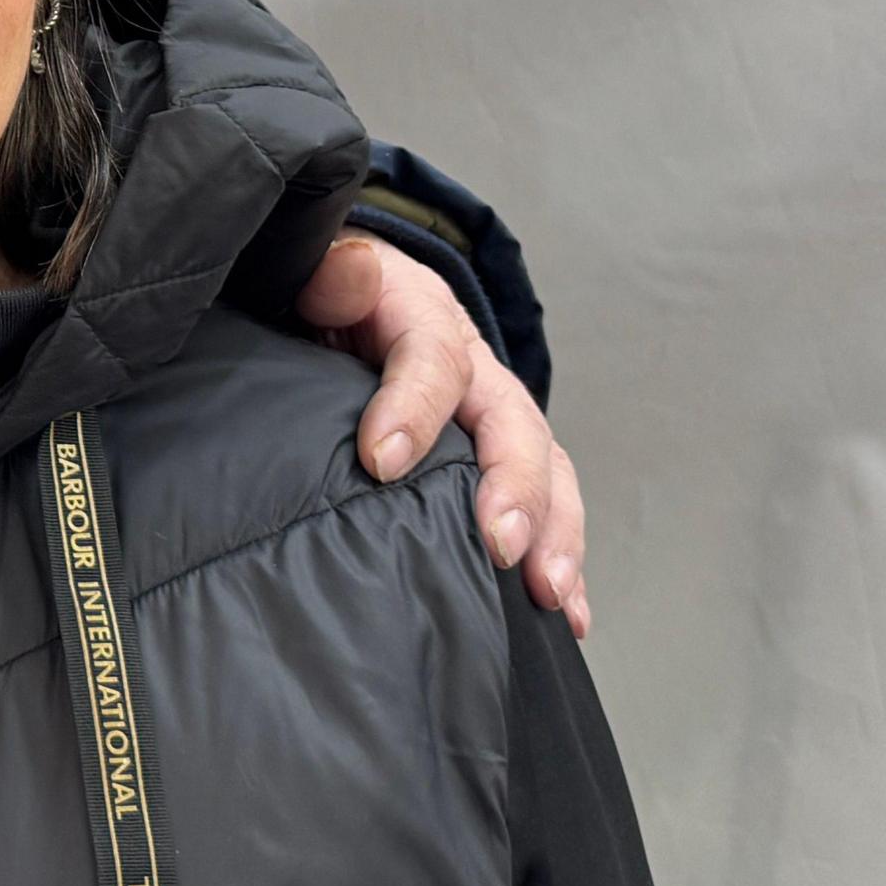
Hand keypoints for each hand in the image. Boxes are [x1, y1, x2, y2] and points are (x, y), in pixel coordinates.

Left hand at [294, 233, 592, 637]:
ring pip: (545, 468)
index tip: (382, 462)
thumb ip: (328, 275)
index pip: (430, 356)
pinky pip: (547, 508)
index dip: (412, 407)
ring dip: (555, 533)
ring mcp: (495, 416)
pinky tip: (569, 616)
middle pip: (511, 423)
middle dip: (513, 487)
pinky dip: (562, 559)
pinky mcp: (500, 460)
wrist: (350, 297)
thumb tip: (350, 270)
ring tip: (547, 591)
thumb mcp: (316, 275)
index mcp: (422, 316)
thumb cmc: (327, 298)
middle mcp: (474, 369)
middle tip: (499, 543)